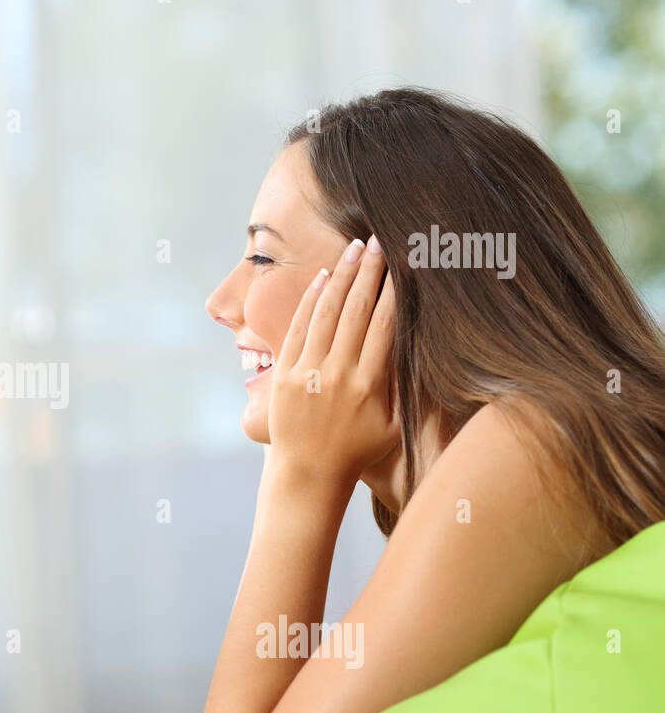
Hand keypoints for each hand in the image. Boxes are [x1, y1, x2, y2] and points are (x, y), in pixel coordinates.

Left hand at [267, 236, 398, 488]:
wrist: (308, 471)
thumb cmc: (358, 449)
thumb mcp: (395, 425)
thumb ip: (409, 389)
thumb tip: (428, 350)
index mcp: (369, 385)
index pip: (385, 327)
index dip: (395, 292)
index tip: (404, 264)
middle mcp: (338, 374)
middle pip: (357, 312)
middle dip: (370, 273)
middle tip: (380, 241)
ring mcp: (307, 372)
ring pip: (326, 313)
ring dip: (342, 277)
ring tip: (355, 249)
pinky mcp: (283, 373)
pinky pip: (298, 329)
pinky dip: (310, 301)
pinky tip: (325, 277)